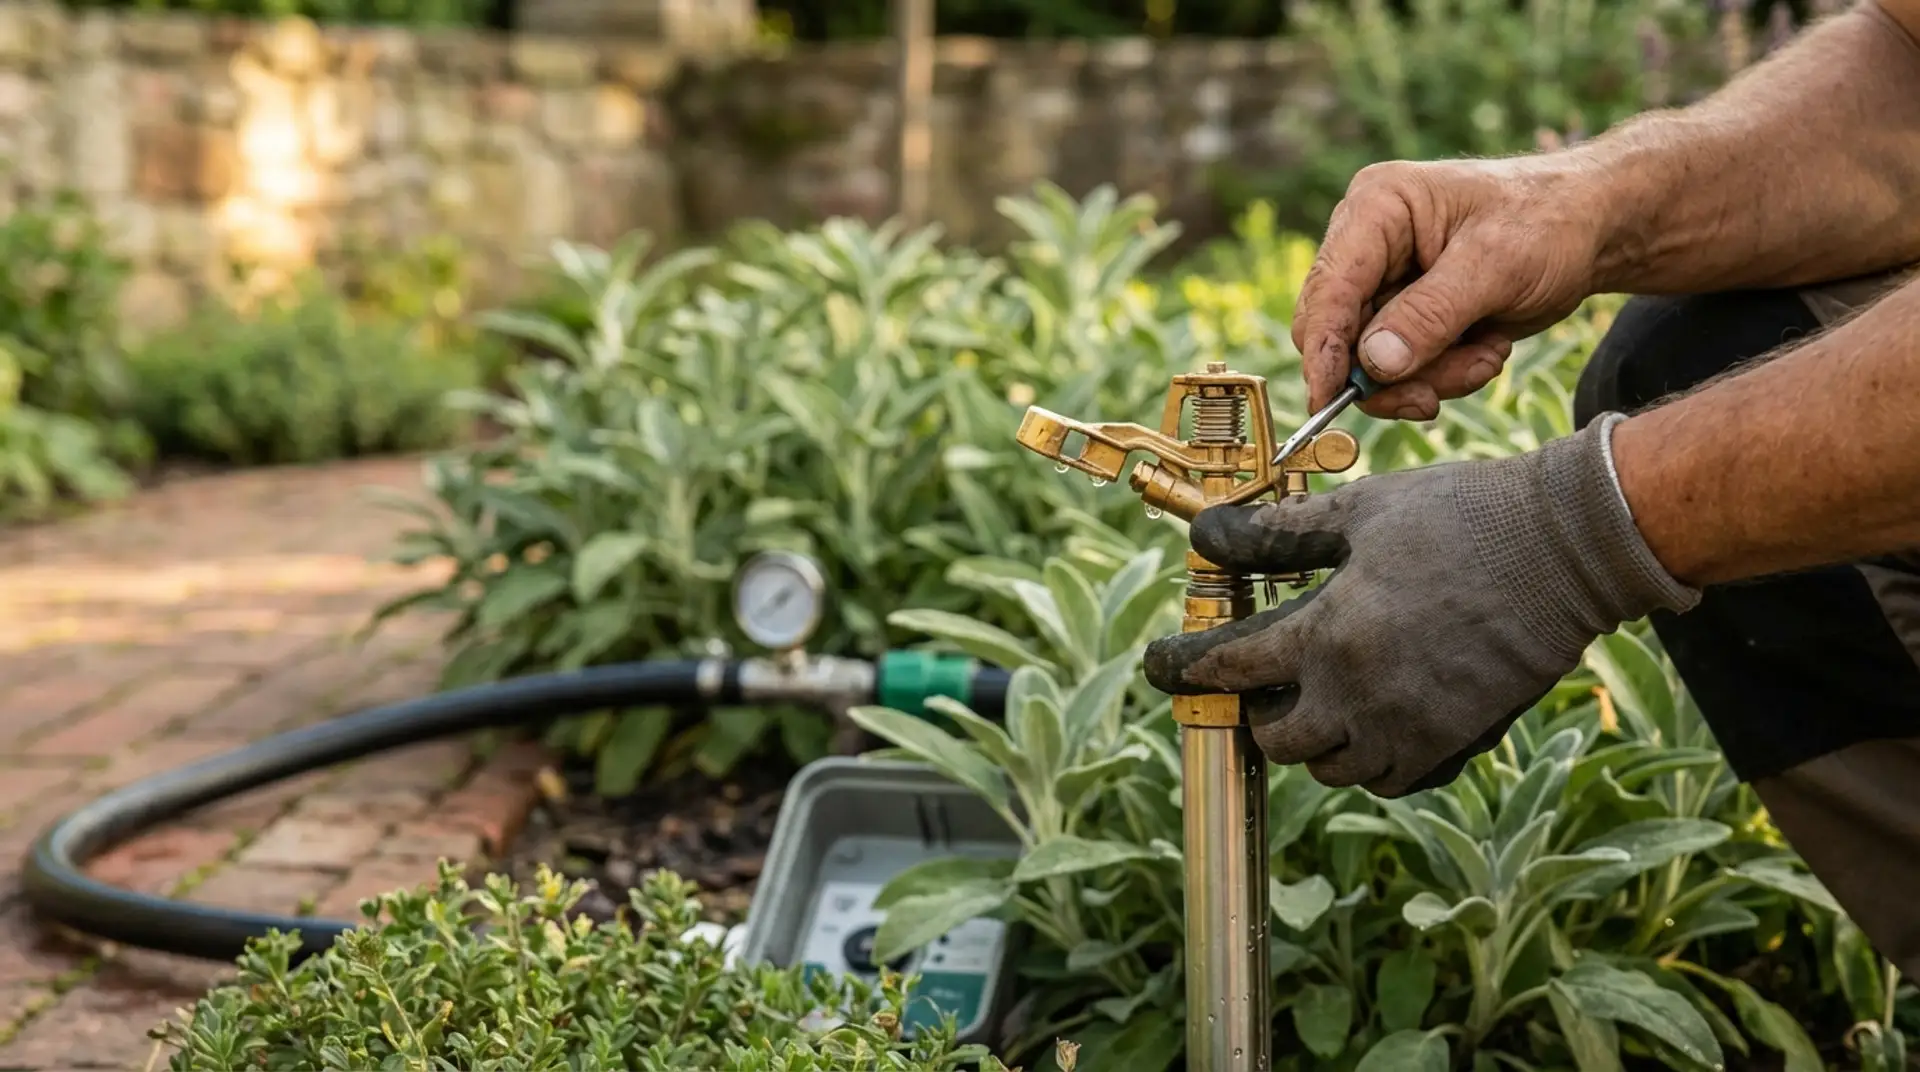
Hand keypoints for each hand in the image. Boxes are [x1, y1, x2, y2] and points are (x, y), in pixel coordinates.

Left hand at [1142, 417, 1696, 796]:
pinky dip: (1366, 758)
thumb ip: (1277, 535)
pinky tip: (1369, 716)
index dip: (1184, 668)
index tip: (1161, 668)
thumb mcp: (1360, 512)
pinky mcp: (1456, 742)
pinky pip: (1388, 776)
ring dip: (1310, 739)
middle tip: (1257, 681)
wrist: (1567, 547)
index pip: (1229, 669)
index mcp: (1330, 634)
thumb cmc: (1462, 516)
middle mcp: (1363, 695)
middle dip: (1254, 711)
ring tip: (1315, 695)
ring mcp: (1411, 727)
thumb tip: (1207, 536)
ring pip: (1330, 767)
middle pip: (1275, 738)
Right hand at [1295, 157, 1611, 418]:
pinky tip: (1486, 350)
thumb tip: (1373, 364)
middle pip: (1340, 335)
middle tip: (1434, 398)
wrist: (1594, 228)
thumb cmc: (1549, 221)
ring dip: (1430, 376)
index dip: (1324, 349)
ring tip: (1487, 357)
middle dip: (1392, 373)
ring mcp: (1386, 283)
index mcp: (1376, 209)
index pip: (1328, 289)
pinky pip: (1402, 368)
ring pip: (1373, 362)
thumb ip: (1430, 315)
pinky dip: (1444, 375)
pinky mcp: (1407, 315)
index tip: (1329, 404)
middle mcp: (1368, 245)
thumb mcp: (1495, 265)